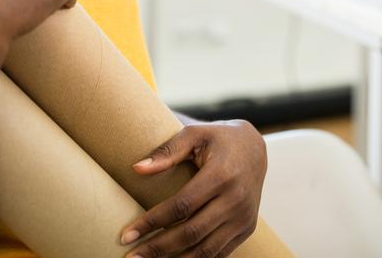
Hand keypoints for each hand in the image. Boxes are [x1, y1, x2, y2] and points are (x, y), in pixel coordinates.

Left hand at [120, 120, 266, 257]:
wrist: (254, 149)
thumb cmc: (218, 140)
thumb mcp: (194, 135)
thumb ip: (167, 151)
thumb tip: (137, 169)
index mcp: (221, 175)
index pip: (181, 206)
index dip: (152, 222)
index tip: (126, 235)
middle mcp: (235, 199)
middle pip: (191, 232)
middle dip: (158, 248)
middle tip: (131, 257)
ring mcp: (243, 217)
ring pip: (206, 250)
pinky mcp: (247, 228)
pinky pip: (219, 253)